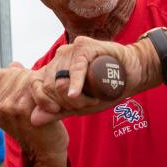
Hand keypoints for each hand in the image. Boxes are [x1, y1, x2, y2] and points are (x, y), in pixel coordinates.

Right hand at [0, 63, 69, 166]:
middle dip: (30, 81)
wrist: (46, 151)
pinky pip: (36, 85)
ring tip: (45, 103)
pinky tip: (52, 106)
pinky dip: (48, 92)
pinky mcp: (21, 108)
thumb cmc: (33, 125)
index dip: (17, 79)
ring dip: (40, 86)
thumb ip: (11, 84)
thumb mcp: (16, 104)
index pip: (0, 73)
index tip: (26, 96)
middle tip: (38, 100)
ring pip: (26, 77)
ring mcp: (5, 107)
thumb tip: (15, 64)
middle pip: (15, 73)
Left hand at [28, 35, 158, 125]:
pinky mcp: (84, 46)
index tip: (57, 110)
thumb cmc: (106, 89)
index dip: (43, 100)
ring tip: (94, 97)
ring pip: (62, 80)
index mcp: (53, 70)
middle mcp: (59, 58)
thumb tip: (33, 119)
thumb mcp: (80, 105)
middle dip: (66, 102)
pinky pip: (75, 68)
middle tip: (86, 104)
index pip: (35, 85)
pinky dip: (75, 82)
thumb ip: (57, 111)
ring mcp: (70, 50)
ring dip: (77, 97)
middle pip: (50, 86)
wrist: (133, 73)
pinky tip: (76, 94)